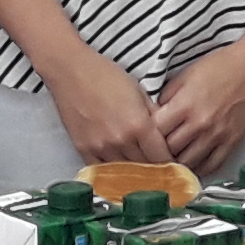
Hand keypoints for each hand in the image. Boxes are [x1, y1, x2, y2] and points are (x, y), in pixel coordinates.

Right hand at [45, 51, 168, 168]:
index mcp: (139, 125)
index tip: (174, 165)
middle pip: (145, 169)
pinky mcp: (83, 149)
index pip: (162, 158)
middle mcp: (121, 141)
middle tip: (160, 171)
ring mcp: (100, 148)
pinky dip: (113, 172)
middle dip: (155, 170)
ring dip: (134, 174)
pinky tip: (119, 169)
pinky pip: (103, 170)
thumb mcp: (139, 92)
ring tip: (141, 172)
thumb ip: (153, 117)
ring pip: (125, 173)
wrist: (70, 71)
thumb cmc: (106, 75)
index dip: (171, 164)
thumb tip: (164, 137)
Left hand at [152, 39, 244, 175]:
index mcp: (185, 105)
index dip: (146, 135)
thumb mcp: (185, 74)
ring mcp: (217, 135)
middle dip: (159, 150)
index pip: (155, 131)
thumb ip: (167, 96)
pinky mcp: (231, 142)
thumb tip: (154, 114)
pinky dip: (198, 169)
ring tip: (170, 160)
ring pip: (188, 162)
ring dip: (176, 162)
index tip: (144, 136)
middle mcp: (200, 123)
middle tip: (153, 151)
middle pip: (169, 150)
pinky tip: (191, 165)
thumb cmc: (222, 66)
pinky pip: (211, 165)